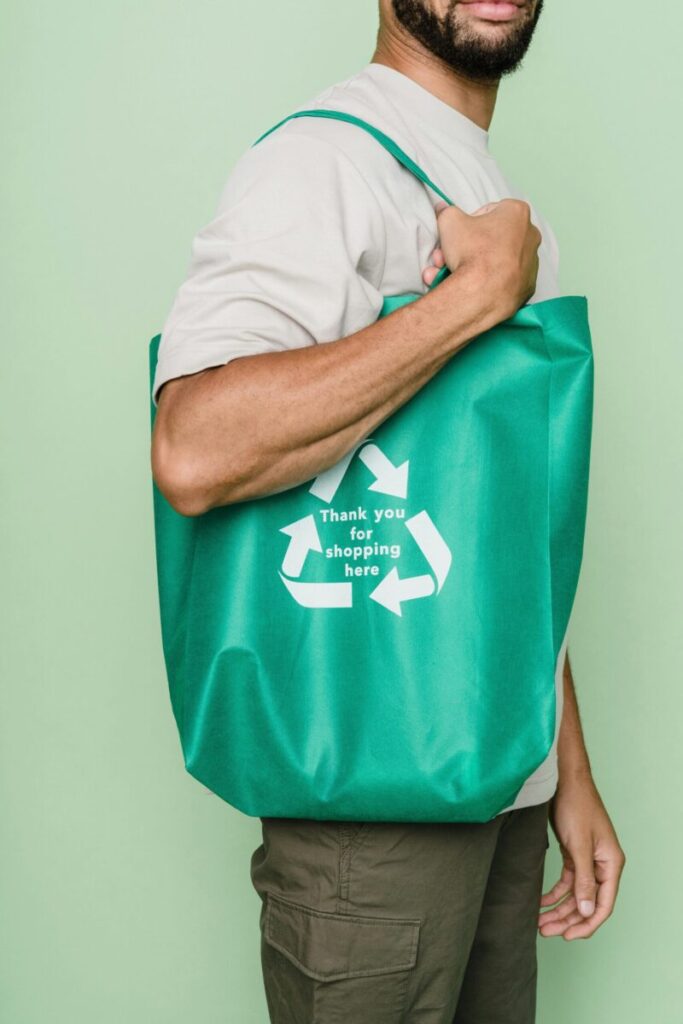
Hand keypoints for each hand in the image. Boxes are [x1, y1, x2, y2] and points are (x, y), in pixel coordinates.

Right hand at [422, 199, 541, 318]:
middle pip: (494, 237)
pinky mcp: (528, 285)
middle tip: (454, 255)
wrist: (482, 294)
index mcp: (517, 212)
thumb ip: (447, 211)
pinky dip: (493, 281)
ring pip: (500, 259)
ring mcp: (532, 262)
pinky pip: (507, 279)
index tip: (461, 235)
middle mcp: (531, 235)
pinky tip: (476, 285)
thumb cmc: (472, 254)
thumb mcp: (450, 222)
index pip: (489, 211)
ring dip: (480, 263)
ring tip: (460, 272)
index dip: (470, 223)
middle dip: (473, 245)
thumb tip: (443, 208)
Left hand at [539, 772, 625, 939]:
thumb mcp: (579, 845)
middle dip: (567, 919)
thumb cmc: (576, 806)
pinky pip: (567, 881)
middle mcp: (602, 865)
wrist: (564, 780)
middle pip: (587, 903)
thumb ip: (584, 879)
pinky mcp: (574, 854)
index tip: (568, 936)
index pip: (603, 904)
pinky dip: (554, 893)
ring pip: (575, 894)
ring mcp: (588, 860)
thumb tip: (588, 912)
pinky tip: (540, 902)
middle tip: (545, 931)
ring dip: (559, 909)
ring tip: (539, 922)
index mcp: (611, 864)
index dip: (587, 924)